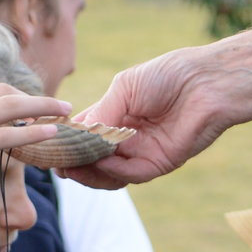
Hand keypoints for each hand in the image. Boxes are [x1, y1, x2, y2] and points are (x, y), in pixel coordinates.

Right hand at [0, 84, 73, 208]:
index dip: (12, 97)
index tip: (30, 105)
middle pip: (4, 92)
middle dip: (34, 97)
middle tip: (56, 104)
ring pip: (12, 107)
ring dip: (43, 108)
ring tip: (65, 112)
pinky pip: (7, 135)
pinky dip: (34, 132)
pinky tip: (52, 134)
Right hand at [71, 19, 251, 188]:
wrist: (205, 82)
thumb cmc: (167, 76)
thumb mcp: (123, 89)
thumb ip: (99, 115)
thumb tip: (74, 136)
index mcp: (116, 117)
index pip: (84, 138)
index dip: (65, 144)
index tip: (45, 146)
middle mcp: (127, 139)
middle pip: (92, 160)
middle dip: (72, 163)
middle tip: (54, 162)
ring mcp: (142, 153)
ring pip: (108, 174)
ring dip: (88, 171)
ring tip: (70, 165)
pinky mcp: (159, 163)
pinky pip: (130, 175)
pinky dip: (112, 171)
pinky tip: (100, 161)